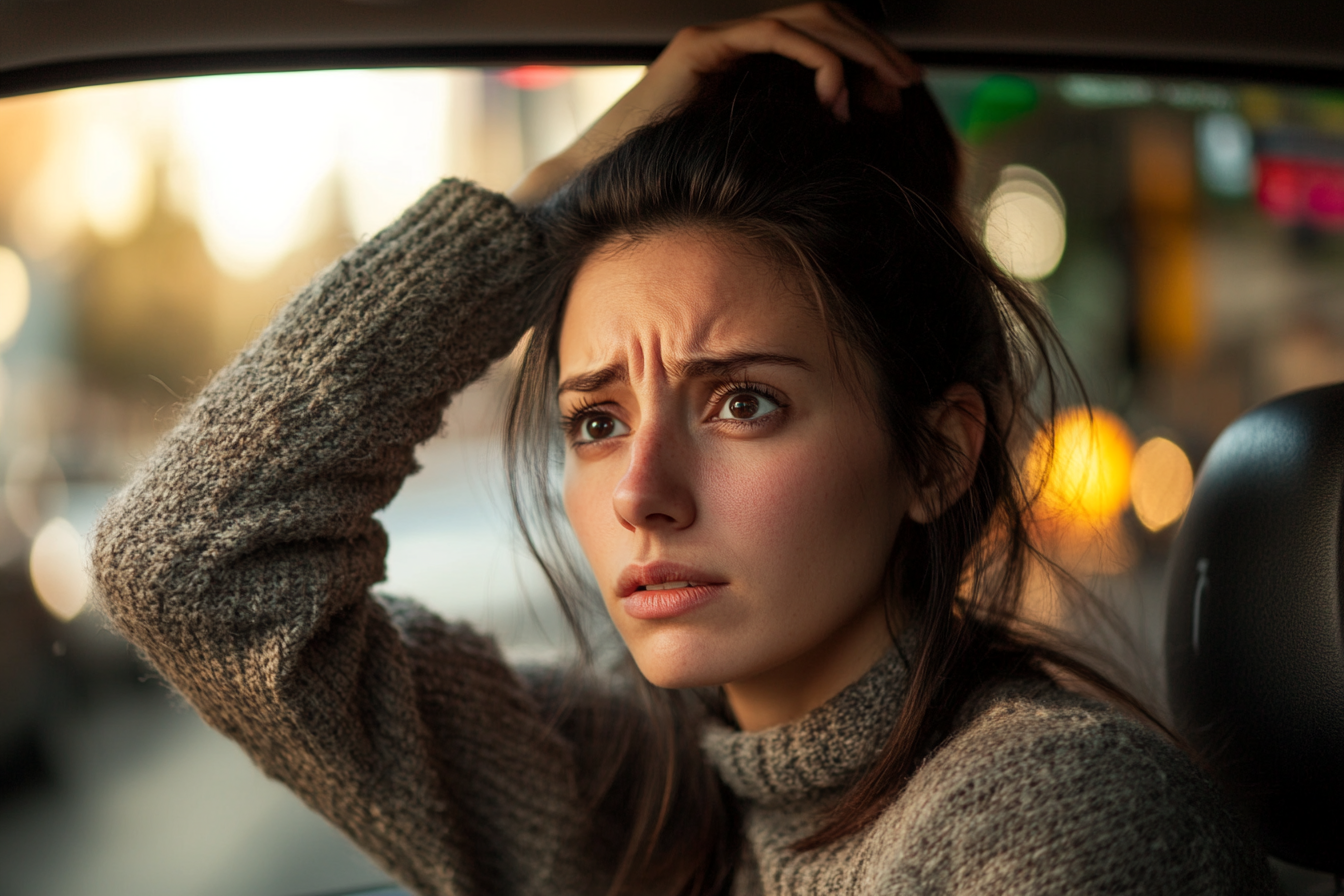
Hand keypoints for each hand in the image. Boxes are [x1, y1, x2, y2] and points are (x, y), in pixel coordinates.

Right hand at [507, 2, 921, 206]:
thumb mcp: (748, 153)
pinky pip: (773, 36)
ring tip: (887, 88)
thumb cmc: (669, 179)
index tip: (898, 92)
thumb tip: (844, 141)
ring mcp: (717, 40)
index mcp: (747, 62)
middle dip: (872, 48)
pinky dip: (814, 60)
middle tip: (907, 84)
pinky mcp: (702, 48)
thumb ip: (788, 135)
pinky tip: (836, 96)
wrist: (604, 181)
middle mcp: (734, 41)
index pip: (820, 37)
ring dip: (856, 50)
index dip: (865, 57)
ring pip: (807, 19)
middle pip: (822, 18)